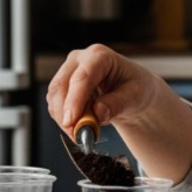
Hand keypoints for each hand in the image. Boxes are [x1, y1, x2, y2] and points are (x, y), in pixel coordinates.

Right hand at [46, 44, 162, 136]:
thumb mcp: (135, 96)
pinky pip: (56, 106)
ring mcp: (69, 72)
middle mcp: (80, 60)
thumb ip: (116, 104)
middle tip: (76, 135)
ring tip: (84, 133)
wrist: (132, 92)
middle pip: (61, 86)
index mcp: (100, 56)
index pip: (82, 77)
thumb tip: (97, 113)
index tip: (72, 121)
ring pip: (54, 98)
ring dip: (65, 119)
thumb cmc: (136, 88)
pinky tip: (81, 126)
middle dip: (65, 114)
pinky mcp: (63, 87)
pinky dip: (65, 120)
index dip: (74, 100)